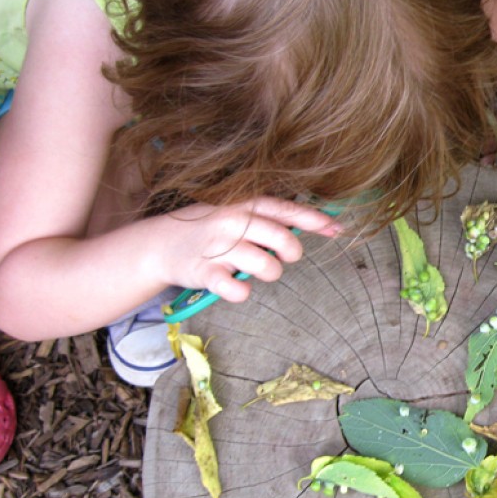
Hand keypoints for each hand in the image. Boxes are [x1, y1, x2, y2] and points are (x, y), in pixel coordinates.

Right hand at [156, 197, 341, 300]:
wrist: (159, 244)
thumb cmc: (210, 230)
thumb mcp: (236, 213)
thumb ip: (270, 218)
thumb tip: (319, 223)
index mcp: (244, 205)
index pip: (286, 210)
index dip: (315, 220)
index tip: (338, 229)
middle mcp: (233, 222)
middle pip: (282, 239)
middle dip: (292, 252)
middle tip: (285, 257)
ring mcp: (219, 248)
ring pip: (266, 266)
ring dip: (269, 273)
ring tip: (255, 271)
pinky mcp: (205, 273)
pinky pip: (237, 290)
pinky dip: (242, 292)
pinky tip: (236, 286)